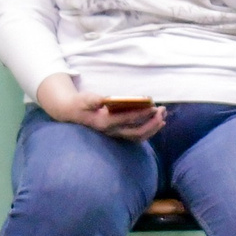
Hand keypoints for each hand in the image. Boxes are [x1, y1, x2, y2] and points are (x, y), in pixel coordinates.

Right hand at [37, 74, 163, 140]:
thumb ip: (94, 100)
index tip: (153, 106)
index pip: (127, 119)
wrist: (72, 113)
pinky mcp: (119, 133)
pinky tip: (158, 122)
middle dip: (152, 123)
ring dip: (153, 127)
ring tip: (163, 115)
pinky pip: (137, 135)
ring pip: (139, 136)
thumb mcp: (85, 99)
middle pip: (137, 132)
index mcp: (105, 122)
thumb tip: (104, 99)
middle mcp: (112, 131)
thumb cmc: (81, 103)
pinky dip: (149, 130)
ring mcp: (116, 134)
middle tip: (162, 111)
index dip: (141, 113)